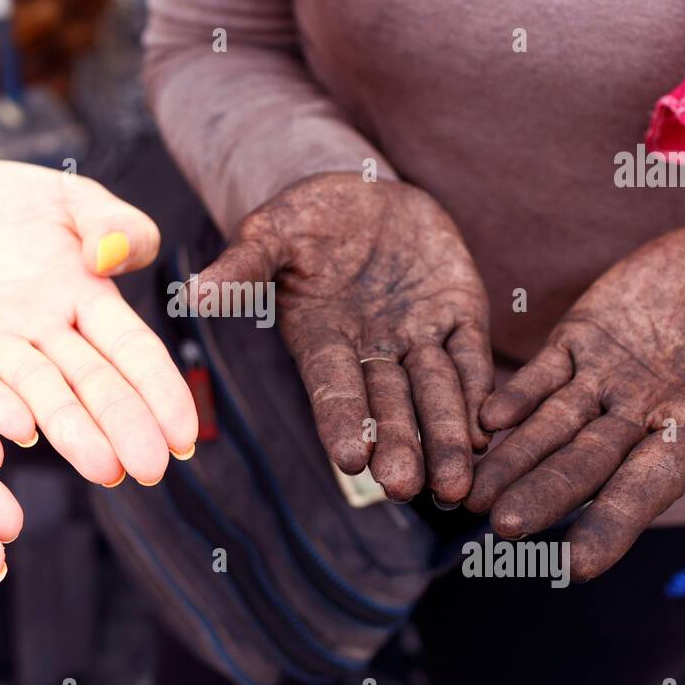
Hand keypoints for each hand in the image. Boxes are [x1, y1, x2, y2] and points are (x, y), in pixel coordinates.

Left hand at [0, 161, 197, 486]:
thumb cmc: (10, 201)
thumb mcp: (73, 198)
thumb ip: (112, 221)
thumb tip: (110, 257)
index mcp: (85, 299)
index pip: (132, 351)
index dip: (161, 391)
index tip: (185, 435)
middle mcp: (43, 331)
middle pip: (89, 382)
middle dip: (122, 425)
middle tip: (149, 470)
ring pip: (35, 389)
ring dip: (68, 429)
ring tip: (103, 468)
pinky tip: (20, 431)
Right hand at [197, 173, 492, 501]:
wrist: (362, 196)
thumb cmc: (305, 216)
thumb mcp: (269, 233)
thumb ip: (242, 266)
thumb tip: (194, 293)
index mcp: (322, 339)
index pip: (332, 387)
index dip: (340, 421)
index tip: (350, 459)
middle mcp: (371, 350)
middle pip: (387, 406)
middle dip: (399, 446)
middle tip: (408, 488)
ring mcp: (418, 337)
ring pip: (435, 394)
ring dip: (446, 437)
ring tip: (456, 485)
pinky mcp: (459, 315)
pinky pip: (472, 358)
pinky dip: (481, 392)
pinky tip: (489, 431)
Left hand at [469, 226, 684, 579]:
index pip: (648, 488)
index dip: (613, 524)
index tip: (576, 566)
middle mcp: (642, 418)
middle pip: (583, 464)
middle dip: (542, 493)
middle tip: (497, 525)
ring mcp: (606, 382)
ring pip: (550, 427)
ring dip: (511, 457)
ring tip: (465, 490)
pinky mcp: (580, 342)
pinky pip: (541, 374)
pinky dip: (513, 395)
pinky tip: (480, 418)